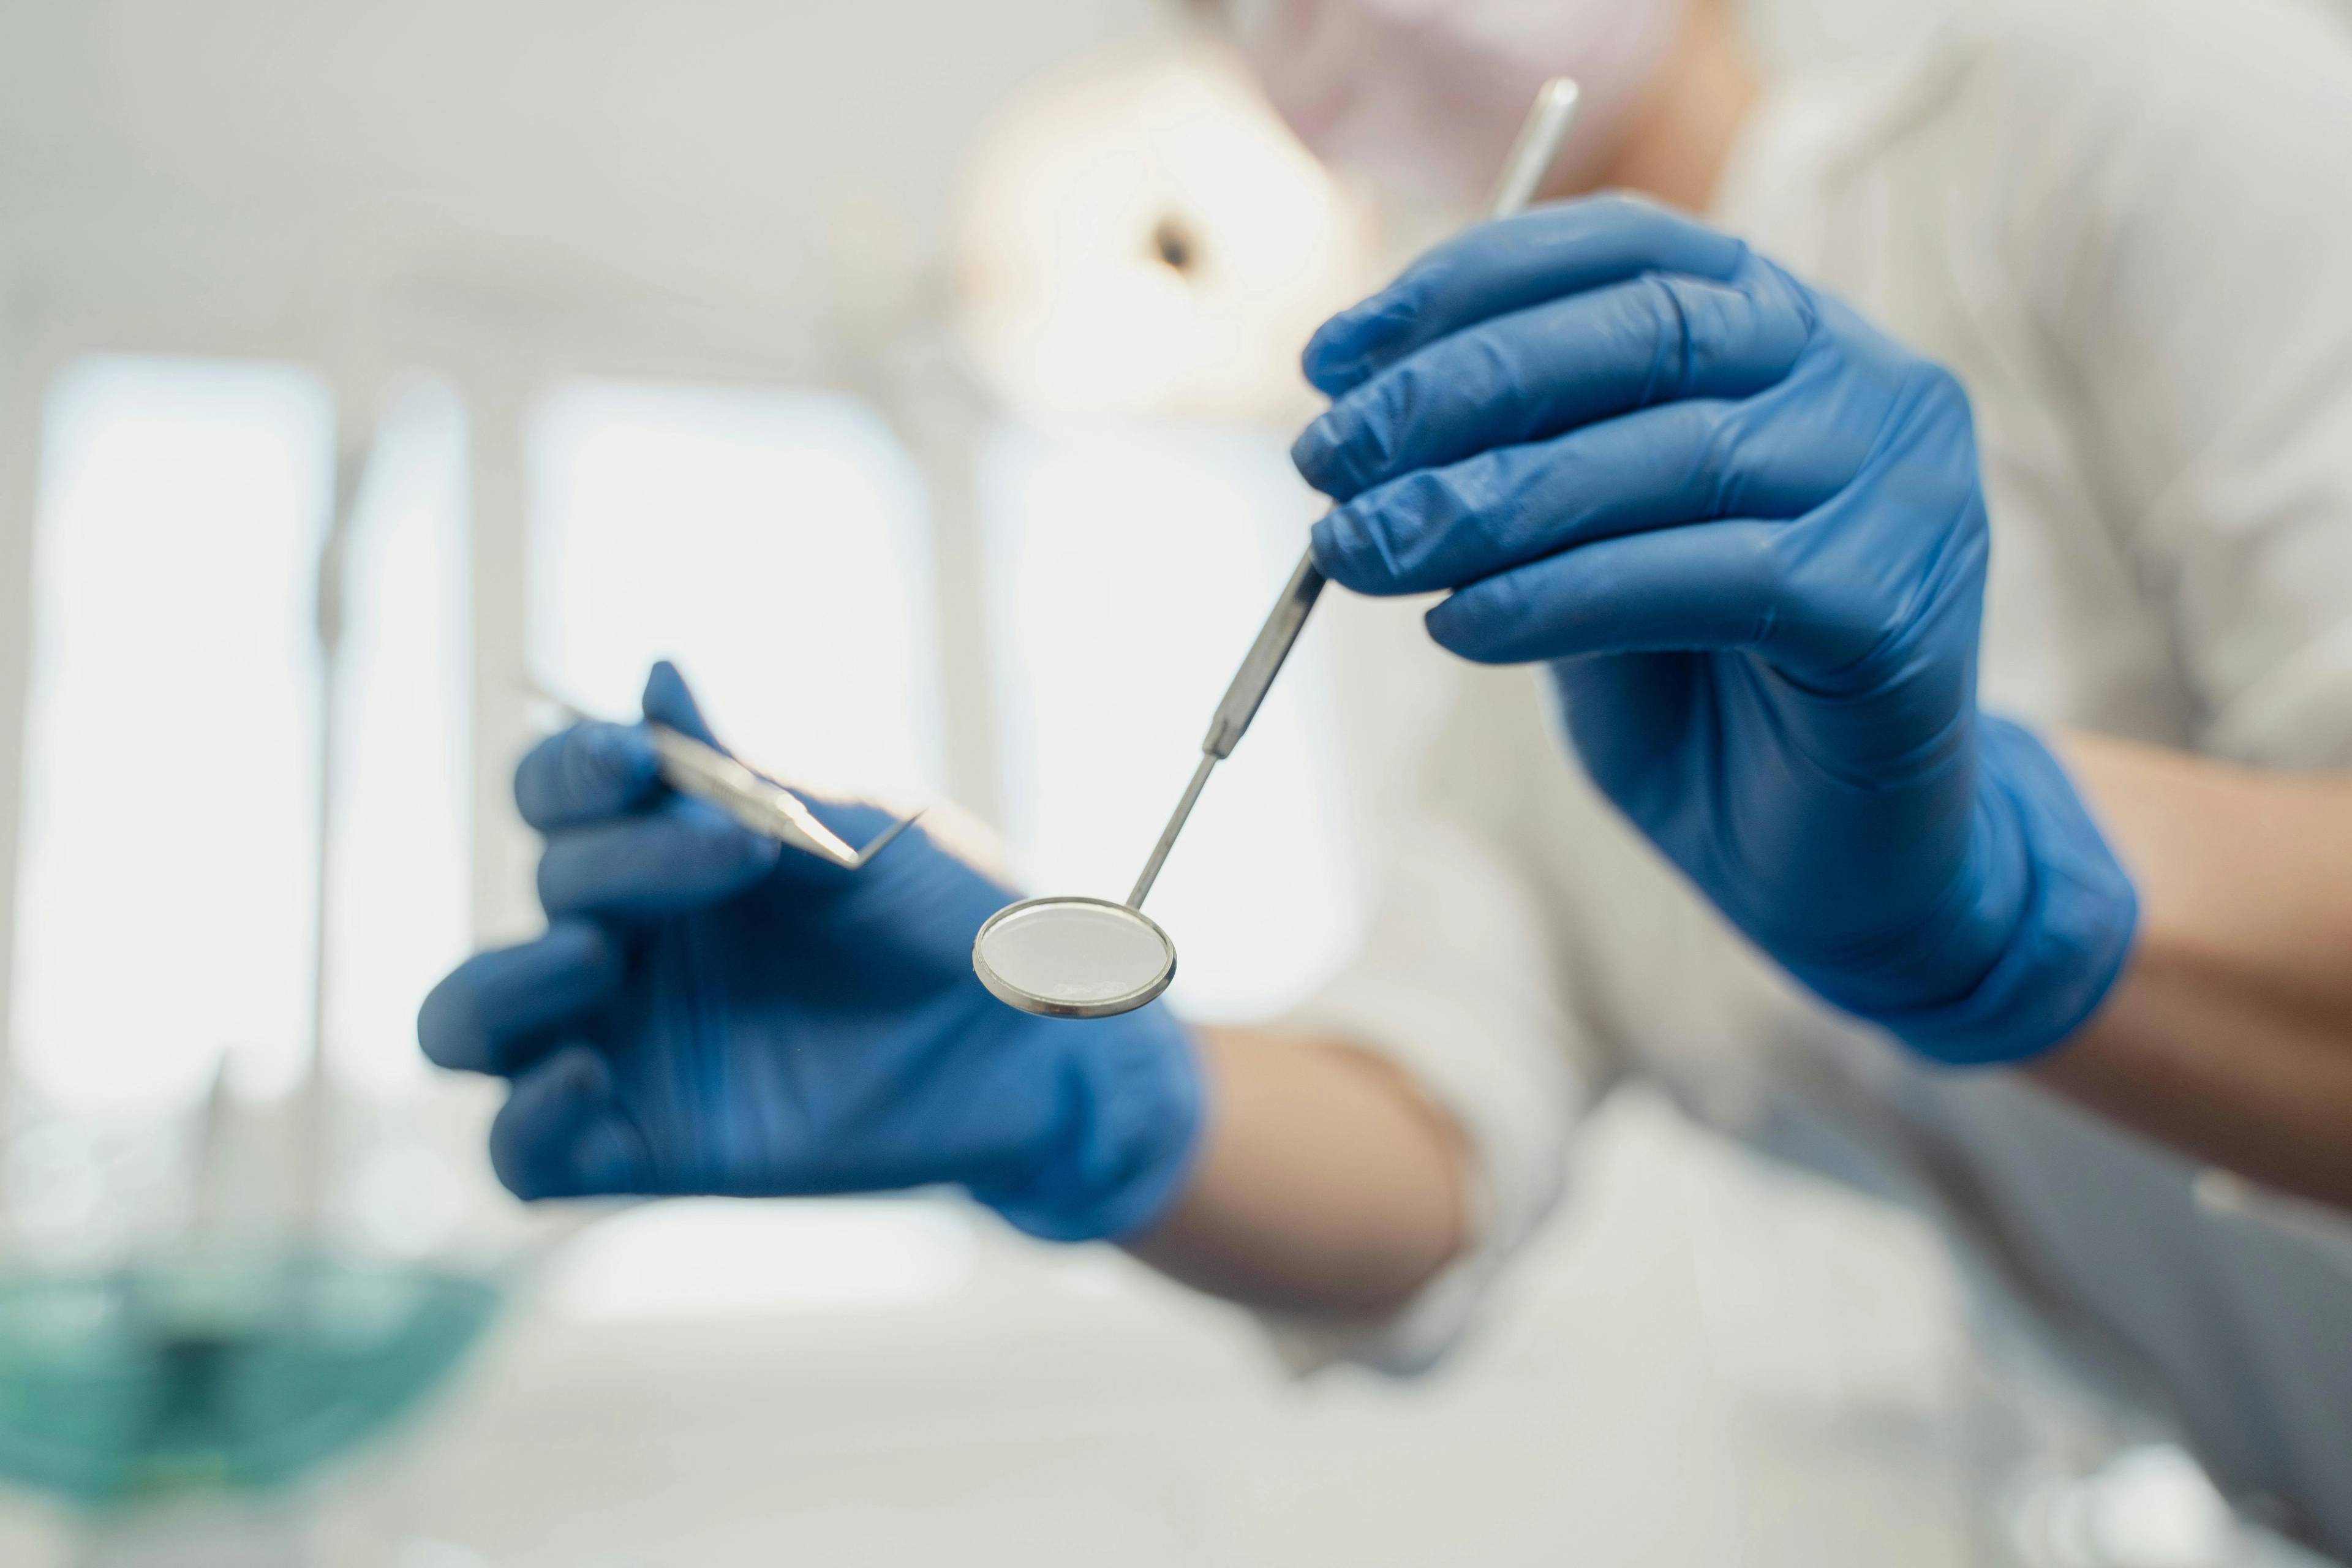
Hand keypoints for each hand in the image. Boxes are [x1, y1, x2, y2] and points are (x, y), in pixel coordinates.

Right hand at [418, 663, 1202, 1239]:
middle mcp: (623, 940)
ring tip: (591, 956)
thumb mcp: (861, 824)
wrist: (1030, 1035)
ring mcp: (624, 1044)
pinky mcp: (648, 1149)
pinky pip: (522, 1155)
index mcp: (661, 844)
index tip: (640, 758)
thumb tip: (659, 674)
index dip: (574, 769)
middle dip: (615, 857)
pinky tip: (588, 1077)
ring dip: (503, 983)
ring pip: (465, 1023)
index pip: (556, 793)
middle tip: (733, 851)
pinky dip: (527, 1119)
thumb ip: (753, 766)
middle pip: (542, 885)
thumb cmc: (950, 912)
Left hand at [1293, 196, 2136, 1063]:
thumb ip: (1519, 467)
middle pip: (1645, 333)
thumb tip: (1356, 420)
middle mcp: (1868, 381)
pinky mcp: (1896, 606)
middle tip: (1323, 461)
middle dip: (1457, 390)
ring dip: (1484, 501)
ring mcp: (1904, 488)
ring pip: (1669, 456)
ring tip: (1355, 550)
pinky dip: (1563, 598)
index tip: (1328, 361)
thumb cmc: (1695, 696)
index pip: (1626, 248)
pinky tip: (1456, 628)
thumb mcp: (1584, 552)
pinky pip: (1709, 581)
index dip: (1467, 287)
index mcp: (1791, 331)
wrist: (1830, 866)